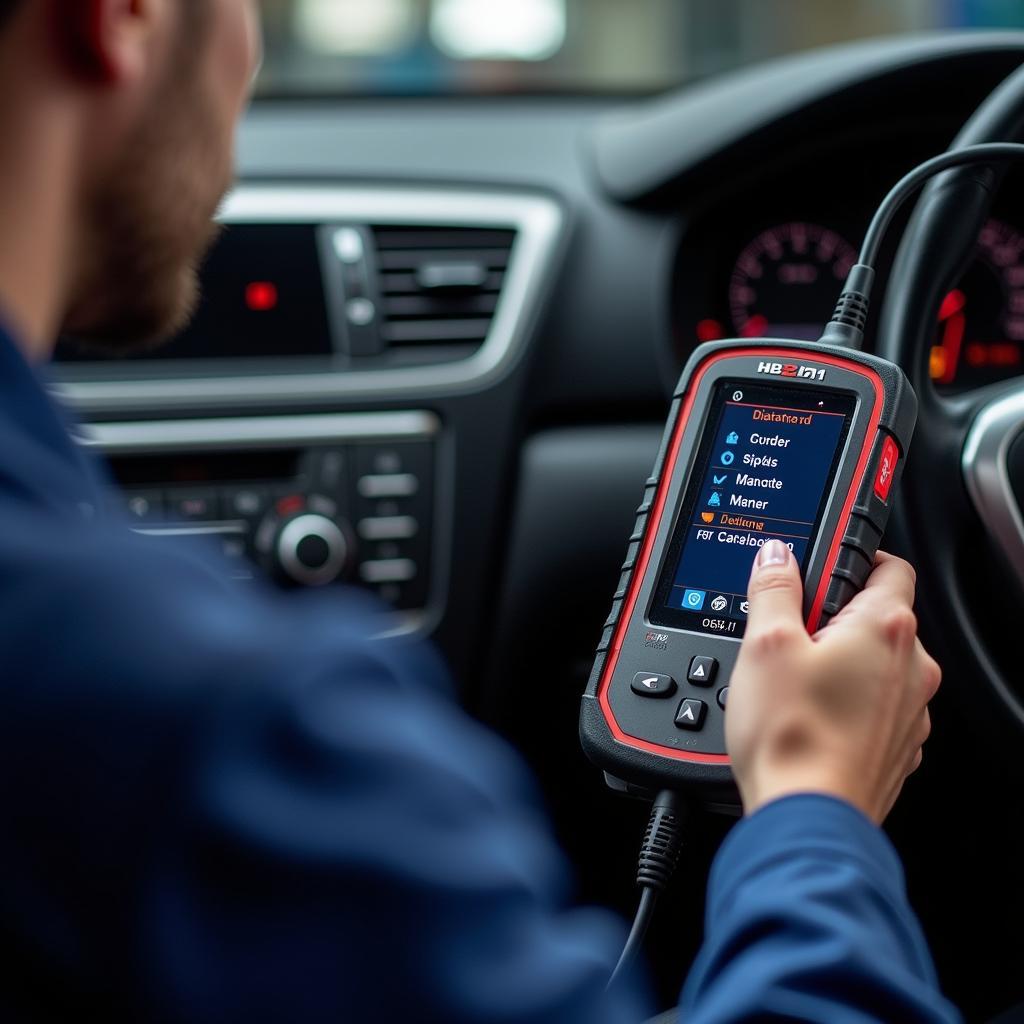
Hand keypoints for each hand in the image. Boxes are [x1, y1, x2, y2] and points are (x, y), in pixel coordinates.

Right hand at [726, 539, 941, 823]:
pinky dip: (846, 702)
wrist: (807, 816)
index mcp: (886, 629)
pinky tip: (806, 714)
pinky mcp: (896, 747)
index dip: (852, 557)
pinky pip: (873, 707)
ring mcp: (910, 712)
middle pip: (879, 617)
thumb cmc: (792, 736)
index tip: (820, 566)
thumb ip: (774, 589)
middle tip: (788, 632)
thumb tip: (777, 556)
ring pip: (876, 665)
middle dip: (834, 616)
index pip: (890, 564)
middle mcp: (912, 668)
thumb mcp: (765, 643)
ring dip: (840, 662)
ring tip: (790, 680)